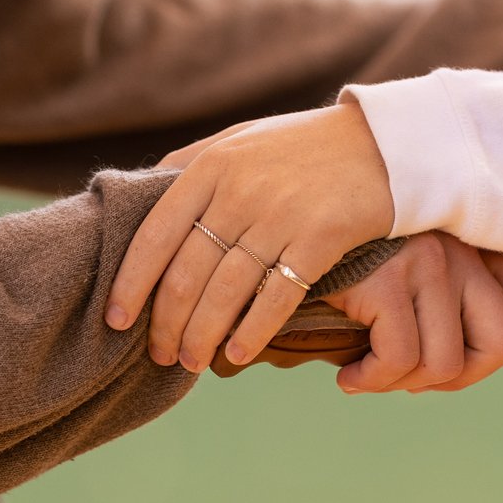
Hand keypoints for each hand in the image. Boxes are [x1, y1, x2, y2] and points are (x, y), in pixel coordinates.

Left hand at [108, 102, 395, 369]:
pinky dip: (252, 331)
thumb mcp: (241, 140)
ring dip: (202, 336)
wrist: (386, 143)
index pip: (154, 235)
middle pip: (187, 273)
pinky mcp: (320, 237)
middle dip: (167, 323)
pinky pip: (277, 296)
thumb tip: (144, 192)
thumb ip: (193, 164)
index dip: (131, 284)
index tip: (117, 320)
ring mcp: (280, 214)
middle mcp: (239, 190)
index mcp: (211, 166)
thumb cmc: (305, 146)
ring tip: (191, 362)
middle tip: (159, 354)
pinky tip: (237, 353)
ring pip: (226, 292)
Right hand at [314, 233, 502, 395]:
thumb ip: (439, 308)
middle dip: (462, 379)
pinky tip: (346, 376)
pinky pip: (400, 359)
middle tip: (412, 380)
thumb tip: (454, 371)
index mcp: (469, 243)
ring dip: (402, 385)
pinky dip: (372, 381)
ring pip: (447, 364)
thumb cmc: (335, 265)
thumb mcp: (398, 279)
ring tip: (366, 374)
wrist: (275, 234)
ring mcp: (427, 259)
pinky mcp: (389, 277)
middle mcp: (459, 246)